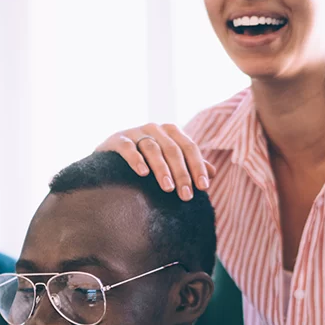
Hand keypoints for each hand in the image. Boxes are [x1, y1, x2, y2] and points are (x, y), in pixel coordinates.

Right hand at [96, 124, 216, 200]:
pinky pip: (128, 148)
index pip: (189, 148)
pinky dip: (136, 159)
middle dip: (181, 174)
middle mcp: (155, 128)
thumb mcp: (168, 160)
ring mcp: (135, 132)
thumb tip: (213, 173)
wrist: (111, 155)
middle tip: (186, 196)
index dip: (197, 167)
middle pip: (173, 150)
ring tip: (168, 188)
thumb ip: (189, 164)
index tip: (203, 187)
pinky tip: (142, 173)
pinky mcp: (118, 139)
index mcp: (171, 132)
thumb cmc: (146, 159)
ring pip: (153, 149)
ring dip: (162, 169)